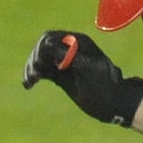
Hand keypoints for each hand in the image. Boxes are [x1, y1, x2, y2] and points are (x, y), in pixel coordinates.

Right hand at [22, 32, 142, 125]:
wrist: (114, 104)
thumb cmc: (105, 86)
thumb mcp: (88, 70)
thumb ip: (69, 55)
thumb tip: (48, 44)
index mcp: (78, 42)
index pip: (50, 38)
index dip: (40, 50)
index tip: (39, 65)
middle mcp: (70, 49)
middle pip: (42, 48)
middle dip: (34, 59)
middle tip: (33, 75)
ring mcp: (65, 62)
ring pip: (40, 59)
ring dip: (31, 68)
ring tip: (29, 82)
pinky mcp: (62, 74)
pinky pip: (43, 70)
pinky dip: (35, 75)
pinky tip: (28, 84)